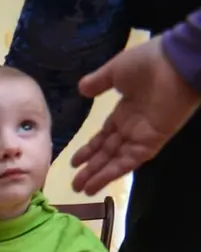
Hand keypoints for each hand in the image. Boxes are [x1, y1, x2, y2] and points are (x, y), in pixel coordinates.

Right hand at [71, 40, 200, 195]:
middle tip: (73, 183)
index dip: (90, 149)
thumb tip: (81, 89)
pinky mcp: (151, 141)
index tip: (74, 161)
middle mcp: (132, 126)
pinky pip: (130, 160)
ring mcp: (142, 135)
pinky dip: (113, 172)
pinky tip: (96, 183)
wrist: (176, 63)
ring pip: (116, 159)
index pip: (105, 135)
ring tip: (80, 189)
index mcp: (125, 110)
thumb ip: (99, 82)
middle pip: (108, 151)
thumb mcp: (116, 70)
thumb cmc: (148, 63)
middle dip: (91, 167)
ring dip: (99, 175)